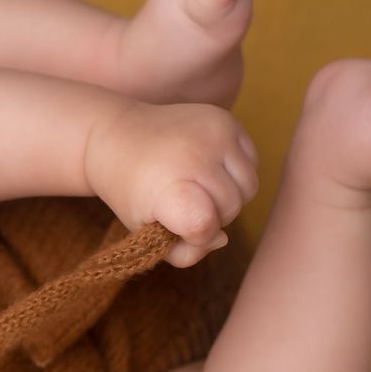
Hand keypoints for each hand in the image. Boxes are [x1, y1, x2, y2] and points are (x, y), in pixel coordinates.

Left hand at [85, 100, 258, 267]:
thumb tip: (221, 238)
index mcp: (167, 186)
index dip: (198, 236)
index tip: (179, 227)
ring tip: (198, 186)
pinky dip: (236, 172)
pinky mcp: (226, 119)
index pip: (204, 224)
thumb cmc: (130, 190)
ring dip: (230, 195)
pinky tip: (208, 168)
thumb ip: (182, 252)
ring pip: (249, 186)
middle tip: (185, 204)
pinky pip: (253, 161)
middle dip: (215, 216)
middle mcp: (195, 156)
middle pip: (232, 208)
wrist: (117, 135)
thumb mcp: (143, 231)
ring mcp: (214, 134)